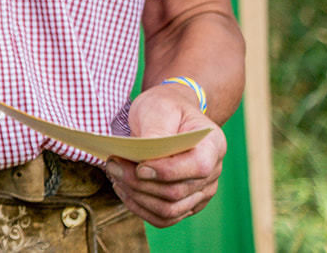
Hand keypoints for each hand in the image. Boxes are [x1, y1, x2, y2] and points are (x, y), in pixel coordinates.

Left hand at [108, 82, 224, 227]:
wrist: (169, 114)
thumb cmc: (164, 108)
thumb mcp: (159, 108)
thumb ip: (155, 133)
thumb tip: (143, 162)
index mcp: (213, 145)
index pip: (197, 167)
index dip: (166, 171)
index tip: (138, 166)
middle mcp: (213, 173)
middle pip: (177, 193)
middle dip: (140, 183)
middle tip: (112, 166)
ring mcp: (201, 191)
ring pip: (169, 210)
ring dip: (137, 197)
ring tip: (115, 176)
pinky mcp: (186, 203)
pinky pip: (164, 217)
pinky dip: (140, 208)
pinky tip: (124, 190)